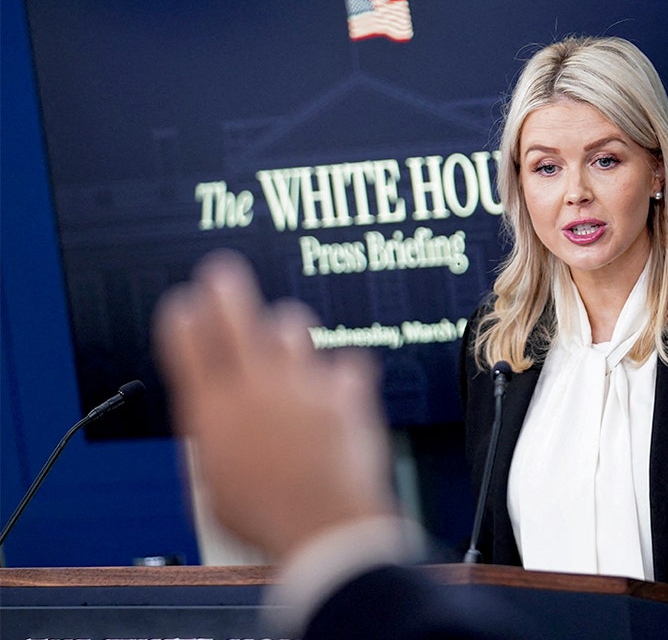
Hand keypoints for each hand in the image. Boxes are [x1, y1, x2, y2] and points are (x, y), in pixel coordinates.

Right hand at [154, 249, 397, 559]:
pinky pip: (346, 363)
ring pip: (292, 324)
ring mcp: (303, 382)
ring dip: (286, 331)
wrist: (325, 528)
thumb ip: (213, 440)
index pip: (185, 335)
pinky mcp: (346, 391)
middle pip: (234, 308)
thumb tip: (215, 425)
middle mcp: (255, 384)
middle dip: (225, 286)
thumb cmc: (264, 518)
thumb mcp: (212, 484)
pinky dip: (341, 374)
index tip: (185, 305)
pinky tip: (338, 390)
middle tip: (223, 276)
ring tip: (287, 345)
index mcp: (211, 408)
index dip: (182, 313)